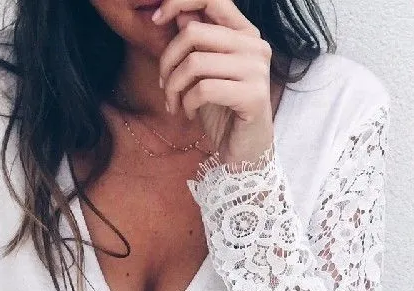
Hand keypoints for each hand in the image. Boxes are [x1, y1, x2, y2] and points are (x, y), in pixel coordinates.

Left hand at [154, 0, 274, 163]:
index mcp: (245, 33)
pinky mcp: (253, 96)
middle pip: (194, 32)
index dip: (178, 1)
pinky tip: (188, 114)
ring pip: (195, 62)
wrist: (244, 152)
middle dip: (167, 60)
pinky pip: (204, 90)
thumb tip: (177, 13)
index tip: (156, 20)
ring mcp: (257, 70)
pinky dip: (187, 103)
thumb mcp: (203, 73)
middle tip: (163, 85)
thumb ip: (196, 42)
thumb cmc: (222, 111)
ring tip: (173, 103)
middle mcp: (255, 46)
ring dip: (174, 87)